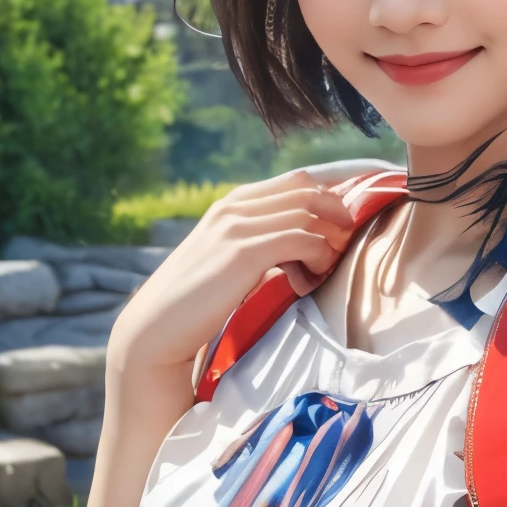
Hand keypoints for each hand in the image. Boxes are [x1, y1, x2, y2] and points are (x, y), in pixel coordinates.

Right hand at [108, 169, 353, 381]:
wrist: (157, 327)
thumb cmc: (195, 301)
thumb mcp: (227, 259)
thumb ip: (258, 243)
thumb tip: (303, 245)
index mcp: (232, 204)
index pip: (297, 179)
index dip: (332, 195)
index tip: (349, 221)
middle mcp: (234, 207)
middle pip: (308, 189)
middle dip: (338, 214)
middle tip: (345, 246)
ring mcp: (237, 226)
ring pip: (309, 212)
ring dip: (329, 241)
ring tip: (324, 270)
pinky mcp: (244, 252)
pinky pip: (302, 240)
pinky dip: (317, 259)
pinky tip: (307, 284)